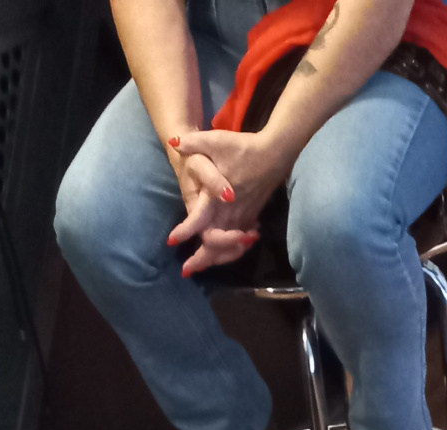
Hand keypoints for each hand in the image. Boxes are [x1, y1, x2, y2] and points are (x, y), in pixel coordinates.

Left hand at [167, 128, 281, 274]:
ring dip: (216, 258)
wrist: (274, 153)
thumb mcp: (217, 140)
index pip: (200, 219)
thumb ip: (194, 143)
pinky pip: (239, 242)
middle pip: (214, 243)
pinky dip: (230, 251)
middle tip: (186, 271)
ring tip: (200, 267)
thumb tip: (174, 143)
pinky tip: (222, 255)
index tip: (171, 240)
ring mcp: (242, 216)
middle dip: (201, 259)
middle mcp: (230, 211)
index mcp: (217, 197)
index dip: (185, 230)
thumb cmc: (244, 147)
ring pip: (228, 246)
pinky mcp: (250, 216)